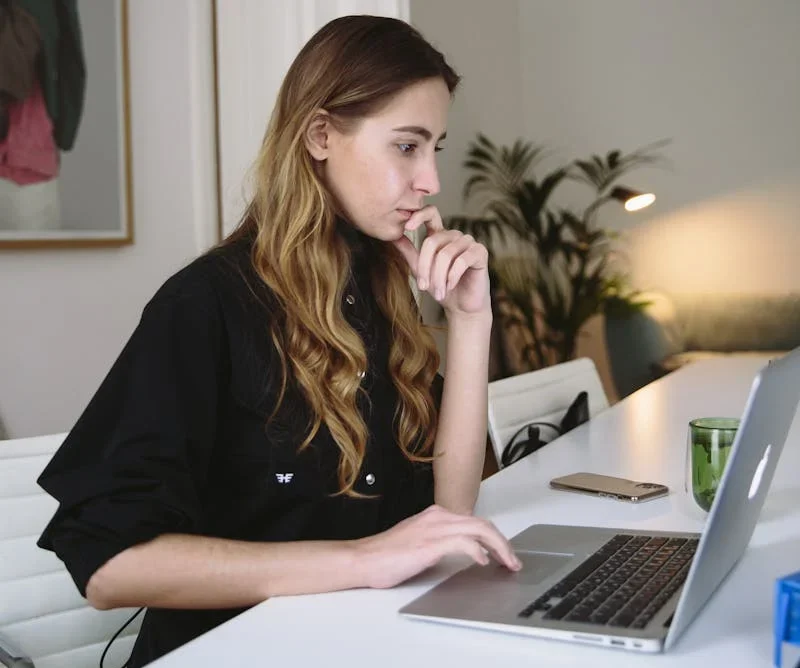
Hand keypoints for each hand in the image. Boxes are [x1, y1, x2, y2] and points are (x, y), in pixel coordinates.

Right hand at [354, 505, 521, 589]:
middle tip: (513, 561)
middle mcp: (438, 516)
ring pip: (479, 529)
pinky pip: (464, 542)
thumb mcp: (420, 542)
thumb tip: (464, 553)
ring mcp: (435, 528)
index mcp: (436, 515)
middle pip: (482, 523)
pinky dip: (478, 551)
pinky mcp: (430, 543)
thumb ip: (441, 542)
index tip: (503, 553)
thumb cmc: (386, 555)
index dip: (494, 537)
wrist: (364, 559)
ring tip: (508, 563)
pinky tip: (483, 562)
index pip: (474, 521)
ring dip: (499, 547)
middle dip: (502, 542)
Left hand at [391, 205, 490, 317]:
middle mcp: (455, 235)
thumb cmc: (442, 288)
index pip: (431, 214)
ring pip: (446, 254)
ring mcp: (469, 242)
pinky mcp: (480, 252)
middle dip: (425, 267)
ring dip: (439, 277)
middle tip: (423, 287)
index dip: (419, 215)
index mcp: (440, 235)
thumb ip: (409, 252)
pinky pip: (461, 261)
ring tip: (438, 292)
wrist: (462, 307)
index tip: (407, 227)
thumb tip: (393, 237)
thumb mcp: (420, 270)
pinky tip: (450, 287)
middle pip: (432, 242)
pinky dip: (452, 277)